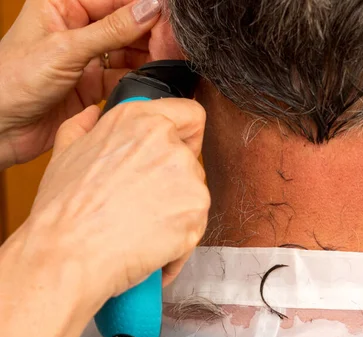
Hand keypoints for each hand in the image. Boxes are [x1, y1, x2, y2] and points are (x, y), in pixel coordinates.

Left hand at [0, 0, 160, 168]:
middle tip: (175, 43)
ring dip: (148, 57)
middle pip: (124, 23)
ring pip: (128, 50)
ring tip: (168, 62)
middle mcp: (76, 28)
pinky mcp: (92, 84)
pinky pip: (124, 76)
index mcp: (62, 5)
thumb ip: (111, 30)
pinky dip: (140, 78)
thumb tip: (149, 9)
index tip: (169, 17)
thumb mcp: (66, 49)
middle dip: (149, 32)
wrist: (0, 128)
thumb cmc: (12, 80)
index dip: (142, 7)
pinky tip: (153, 79)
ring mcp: (86, 57)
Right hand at [24, 99, 208, 305]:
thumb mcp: (64, 152)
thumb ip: (84, 126)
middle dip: (173, 183)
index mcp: (140, 120)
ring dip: (176, 212)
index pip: (191, 114)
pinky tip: (150, 246)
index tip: (180, 150)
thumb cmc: (63, 210)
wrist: (69, 254)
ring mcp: (188, 178)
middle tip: (142, 203)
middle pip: (191, 161)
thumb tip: (92, 115)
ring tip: (141, 227)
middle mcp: (169, 143)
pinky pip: (196, 227)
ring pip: (195, 195)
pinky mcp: (197, 211)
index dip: (187, 135)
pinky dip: (178, 242)